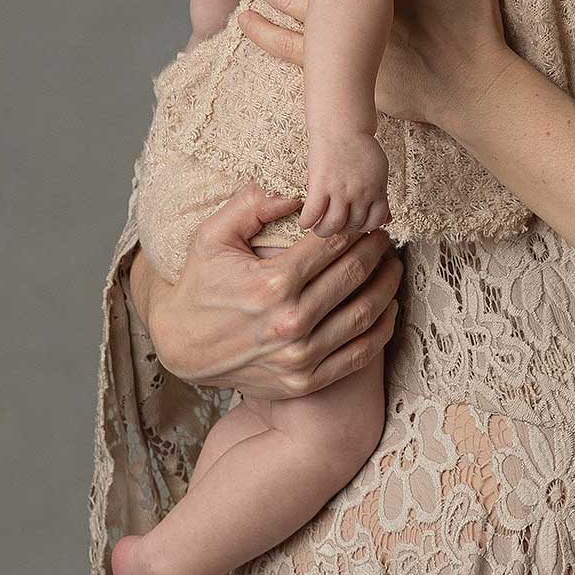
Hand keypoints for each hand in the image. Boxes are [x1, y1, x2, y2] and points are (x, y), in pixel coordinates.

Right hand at [130, 181, 401, 399]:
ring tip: (393, 267)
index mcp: (273, 284)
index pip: (333, 246)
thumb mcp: (212, 236)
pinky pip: (360, 353)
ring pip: (365, 314)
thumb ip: (251, 205)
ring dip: (387, 286)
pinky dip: (382, 328)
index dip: (356, 229)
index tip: (367, 220)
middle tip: (384, 238)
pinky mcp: (306, 381)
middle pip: (354, 276)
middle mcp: (291, 322)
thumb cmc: (201, 284)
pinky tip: (388, 307)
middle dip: (376, 251)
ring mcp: (301, 357)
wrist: (182, 346)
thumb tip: (294, 193)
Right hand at [301, 130, 389, 237]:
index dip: (364, 227)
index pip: (375, 222)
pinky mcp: (320, 185)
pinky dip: (307, 222)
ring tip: (319, 228)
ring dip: (324, 231)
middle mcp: (360, 193)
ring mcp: (340, 191)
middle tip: (335, 226)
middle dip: (343, 229)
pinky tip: (305, 221)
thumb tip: (388, 219)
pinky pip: (313, 213)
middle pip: (353, 225)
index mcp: (377, 190)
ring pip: (333, 225)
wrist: (341, 126)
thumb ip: (381, 195)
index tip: (354, 225)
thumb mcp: (379, 171)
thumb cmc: (359, 147)